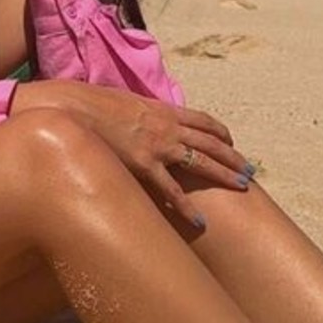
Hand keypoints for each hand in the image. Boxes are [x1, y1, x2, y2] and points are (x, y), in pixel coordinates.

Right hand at [13, 80, 252, 227]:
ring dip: (224, 173)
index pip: (201, 119)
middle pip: (209, 141)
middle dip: (232, 156)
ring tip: (242, 185)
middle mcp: (166, 126)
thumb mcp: (122, 102)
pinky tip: (201, 220)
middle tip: (249, 169)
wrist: (72, 109)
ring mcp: (157, 146)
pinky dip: (188, 207)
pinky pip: (172, 190)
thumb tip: (137, 121)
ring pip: (201, 161)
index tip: (230, 141)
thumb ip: (137, 114)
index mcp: (161, 109)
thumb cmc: (90, 104)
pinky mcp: (143, 165)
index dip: (219, 131)